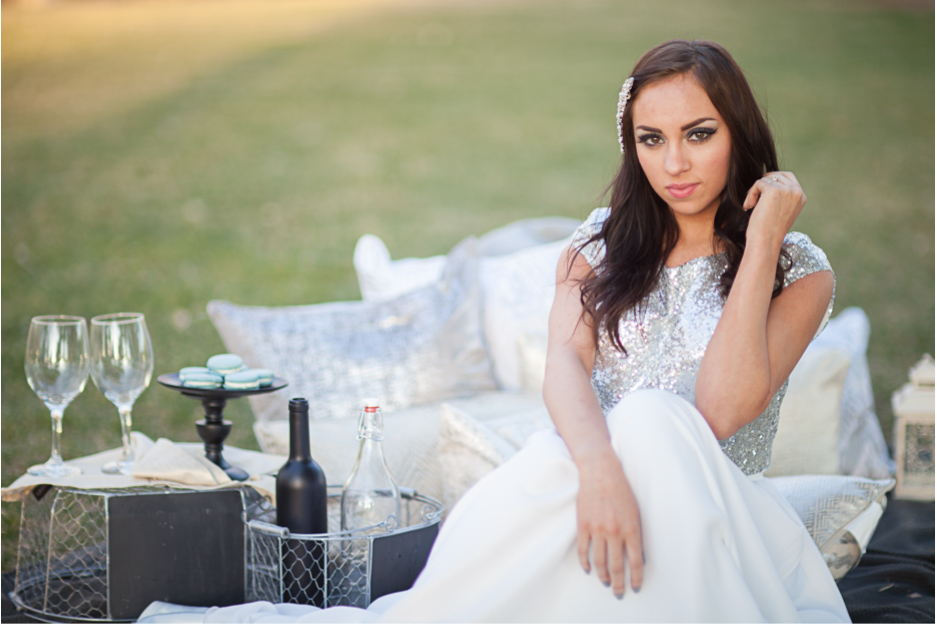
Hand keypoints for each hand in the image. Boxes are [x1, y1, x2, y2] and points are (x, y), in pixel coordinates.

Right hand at [576, 450, 643, 597]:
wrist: (600, 473)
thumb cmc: (621, 490)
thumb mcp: (635, 512)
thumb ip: (636, 534)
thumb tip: (637, 555)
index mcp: (631, 528)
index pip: (636, 561)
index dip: (636, 578)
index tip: (635, 587)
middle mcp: (614, 532)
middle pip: (617, 566)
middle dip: (618, 583)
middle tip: (618, 592)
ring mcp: (597, 529)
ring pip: (600, 562)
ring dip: (603, 576)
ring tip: (605, 582)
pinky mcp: (583, 525)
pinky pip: (583, 550)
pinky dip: (586, 563)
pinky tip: (589, 569)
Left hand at [742, 171, 806, 246]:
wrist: (766, 242)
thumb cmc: (769, 231)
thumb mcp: (782, 211)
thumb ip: (783, 197)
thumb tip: (770, 181)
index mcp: (801, 197)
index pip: (788, 176)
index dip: (772, 181)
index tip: (761, 192)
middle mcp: (797, 192)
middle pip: (776, 175)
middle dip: (762, 185)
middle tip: (754, 199)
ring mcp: (786, 190)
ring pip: (765, 179)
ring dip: (755, 191)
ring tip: (750, 205)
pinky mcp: (773, 190)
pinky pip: (757, 183)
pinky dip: (750, 194)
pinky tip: (749, 206)